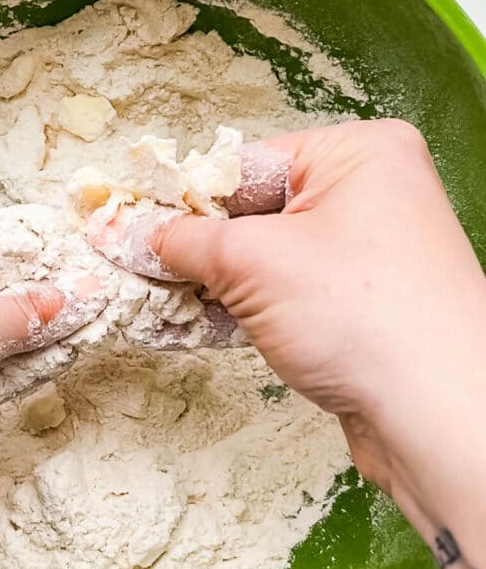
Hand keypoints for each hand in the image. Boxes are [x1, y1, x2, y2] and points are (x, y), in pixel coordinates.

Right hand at [90, 120, 485, 542]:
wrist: (438, 415)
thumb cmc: (358, 315)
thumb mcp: (253, 262)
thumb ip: (184, 240)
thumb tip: (130, 231)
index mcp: (359, 153)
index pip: (246, 163)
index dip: (184, 196)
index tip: (129, 223)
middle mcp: (370, 193)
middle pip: (255, 210)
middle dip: (198, 246)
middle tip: (138, 268)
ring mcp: (369, 252)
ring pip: (268, 257)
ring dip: (215, 283)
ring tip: (160, 301)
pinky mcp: (361, 305)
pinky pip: (288, 292)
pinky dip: (245, 308)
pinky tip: (200, 325)